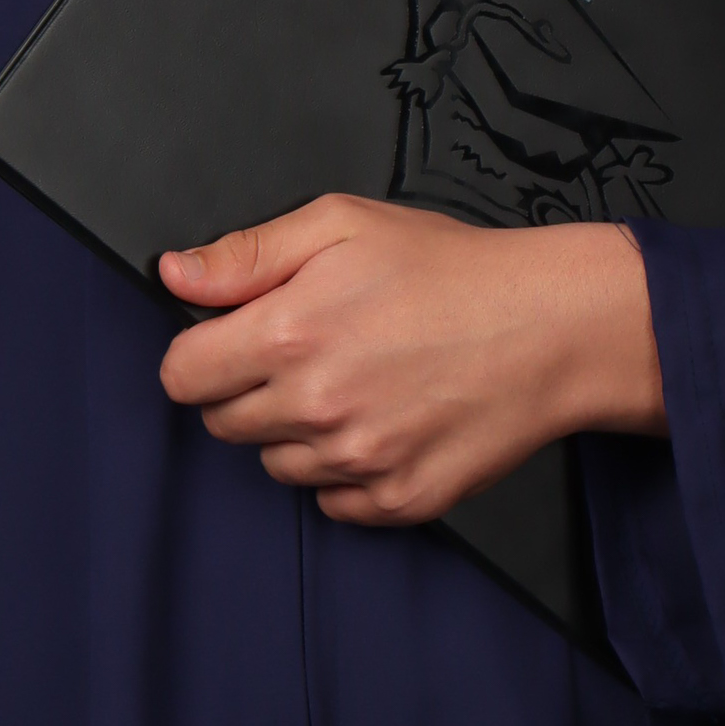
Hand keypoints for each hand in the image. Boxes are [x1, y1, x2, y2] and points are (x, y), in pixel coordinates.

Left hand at [157, 195, 666, 523]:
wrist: (549, 326)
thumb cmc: (451, 269)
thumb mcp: (342, 224)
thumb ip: (247, 254)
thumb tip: (175, 275)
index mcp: (289, 335)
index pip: (182, 376)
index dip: (202, 352)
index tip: (235, 338)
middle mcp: (314, 409)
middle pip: (224, 424)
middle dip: (249, 388)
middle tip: (310, 349)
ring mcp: (357, 463)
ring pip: (276, 464)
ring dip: (296, 430)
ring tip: (357, 379)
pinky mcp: (397, 501)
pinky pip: (333, 501)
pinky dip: (345, 470)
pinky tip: (383, 419)